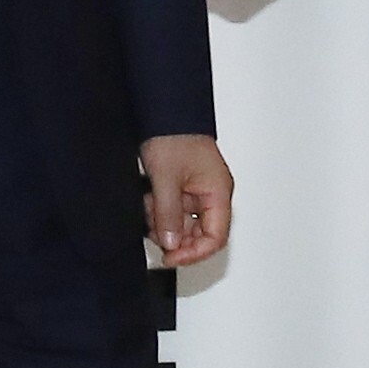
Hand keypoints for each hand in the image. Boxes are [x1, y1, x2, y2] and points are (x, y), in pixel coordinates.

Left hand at [141, 133, 233, 266]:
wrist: (164, 110)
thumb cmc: (173, 134)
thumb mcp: (166, 178)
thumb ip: (169, 215)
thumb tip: (171, 244)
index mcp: (218, 191)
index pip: (215, 237)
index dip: (194, 253)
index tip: (170, 257)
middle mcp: (213, 193)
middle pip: (201, 234)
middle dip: (175, 236)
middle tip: (155, 230)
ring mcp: (199, 190)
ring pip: (185, 224)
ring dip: (165, 222)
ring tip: (150, 207)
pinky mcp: (185, 186)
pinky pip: (176, 210)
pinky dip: (162, 211)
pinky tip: (150, 200)